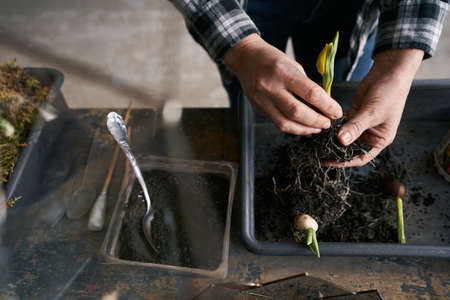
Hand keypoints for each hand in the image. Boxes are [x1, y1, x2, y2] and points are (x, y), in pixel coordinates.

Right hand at [223, 34, 342, 134]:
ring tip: (317, 128)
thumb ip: (305, 84)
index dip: (327, 106)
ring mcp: (262, 100)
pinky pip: (277, 123)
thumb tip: (322, 104)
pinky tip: (303, 127)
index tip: (337, 112)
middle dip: (317, 121)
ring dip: (305, 129)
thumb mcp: (292, 64)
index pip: (310, 93)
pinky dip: (293, 128)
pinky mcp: (258, 108)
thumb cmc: (271, 59)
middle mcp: (271, 87)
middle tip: (328, 123)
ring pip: (286, 123)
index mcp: (283, 72)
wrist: (245, 58)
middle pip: (298, 112)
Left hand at [329, 49, 423, 166]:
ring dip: (331, 138)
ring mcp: (360, 125)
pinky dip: (332, 126)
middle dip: (335, 150)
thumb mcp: (372, 113)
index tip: (329, 161)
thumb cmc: (389, 94)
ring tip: (316, 141)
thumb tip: (341, 141)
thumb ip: (355, 127)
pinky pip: (340, 124)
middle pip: (349, 148)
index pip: (360, 157)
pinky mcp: (353, 114)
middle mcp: (369, 135)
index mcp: (379, 140)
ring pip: (343, 136)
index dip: (345, 161)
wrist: (389, 72)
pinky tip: (321, 127)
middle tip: (318, 151)